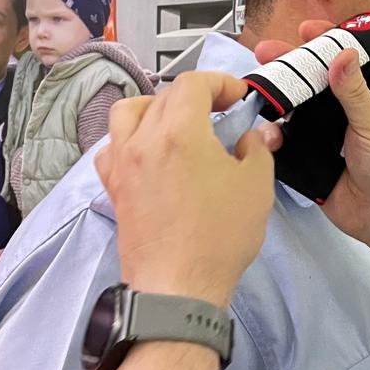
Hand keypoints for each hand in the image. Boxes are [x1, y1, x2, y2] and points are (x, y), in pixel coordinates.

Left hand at [95, 73, 275, 307]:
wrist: (178, 287)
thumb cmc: (220, 236)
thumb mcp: (257, 185)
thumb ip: (255, 148)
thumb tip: (248, 135)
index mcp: (179, 131)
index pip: (193, 84)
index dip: (220, 82)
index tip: (239, 97)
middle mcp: (143, 139)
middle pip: (163, 96)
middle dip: (196, 96)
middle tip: (221, 113)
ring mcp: (122, 163)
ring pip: (127, 113)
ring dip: (154, 108)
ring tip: (177, 126)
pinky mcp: (113, 188)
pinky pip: (112, 147)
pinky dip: (129, 140)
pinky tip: (149, 155)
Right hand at [253, 20, 369, 243]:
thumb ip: (356, 89)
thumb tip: (342, 53)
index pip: (346, 59)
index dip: (326, 42)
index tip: (304, 30)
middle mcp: (347, 111)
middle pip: (312, 81)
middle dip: (289, 66)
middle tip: (263, 53)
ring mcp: (327, 134)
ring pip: (296, 109)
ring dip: (277, 99)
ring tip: (256, 87)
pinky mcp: (312, 158)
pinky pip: (288, 141)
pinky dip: (275, 134)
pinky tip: (265, 129)